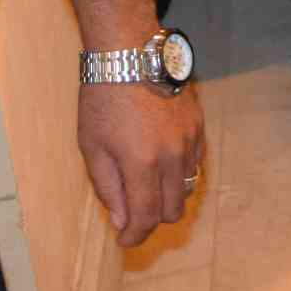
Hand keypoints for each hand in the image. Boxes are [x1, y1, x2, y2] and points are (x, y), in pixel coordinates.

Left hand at [77, 81, 205, 248]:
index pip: (146, 217)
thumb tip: (121, 219)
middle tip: (131, 212)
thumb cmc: (103, 95)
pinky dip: (179, 172)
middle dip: (151, 219)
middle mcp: (173, 155)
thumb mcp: (92, 144)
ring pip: (187, 188)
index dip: (134, 236)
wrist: (130, 49)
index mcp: (142, 163)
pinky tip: (160, 162)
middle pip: (173, 209)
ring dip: (167, 195)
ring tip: (145, 184)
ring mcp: (190, 139)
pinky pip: (195, 163)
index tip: (124, 240)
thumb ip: (108, 187)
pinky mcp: (198, 124)